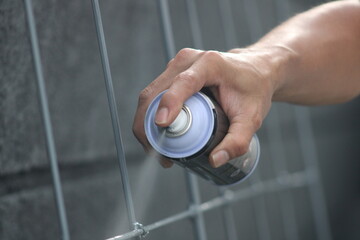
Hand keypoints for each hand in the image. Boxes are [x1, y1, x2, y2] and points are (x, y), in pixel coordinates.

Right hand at [133, 47, 290, 167]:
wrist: (254, 70)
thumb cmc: (254, 89)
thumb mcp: (252, 117)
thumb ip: (238, 140)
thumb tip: (215, 160)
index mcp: (209, 64)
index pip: (183, 83)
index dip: (169, 103)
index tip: (162, 125)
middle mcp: (188, 61)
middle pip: (155, 92)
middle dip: (148, 125)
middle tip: (158, 154)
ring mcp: (177, 66)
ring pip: (149, 95)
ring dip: (145, 123)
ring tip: (157, 150)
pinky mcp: (172, 73)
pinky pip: (153, 95)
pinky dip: (150, 116)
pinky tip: (157, 136)